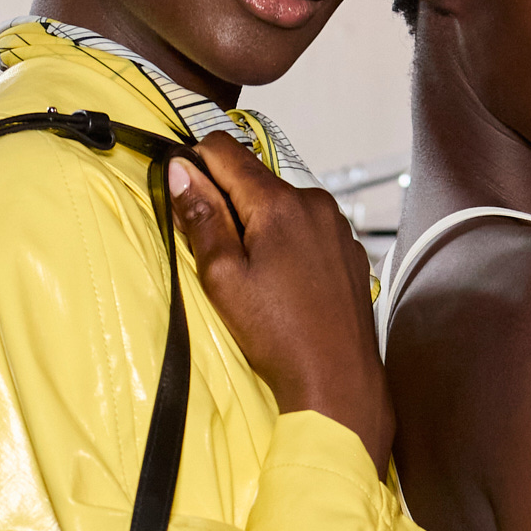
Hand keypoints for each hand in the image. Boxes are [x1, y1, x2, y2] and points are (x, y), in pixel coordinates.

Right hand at [166, 135, 393, 474]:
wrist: (337, 379)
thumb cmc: (280, 335)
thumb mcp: (223, 276)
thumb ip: (201, 218)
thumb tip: (182, 172)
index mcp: (279, 204)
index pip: (225, 150)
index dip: (196, 162)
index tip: (184, 188)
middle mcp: (314, 203)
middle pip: (255, 178)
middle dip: (228, 201)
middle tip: (214, 249)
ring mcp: (336, 227)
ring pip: (282, 205)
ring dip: (259, 224)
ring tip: (251, 273)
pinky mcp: (348, 251)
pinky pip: (307, 229)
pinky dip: (288, 243)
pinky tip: (281, 282)